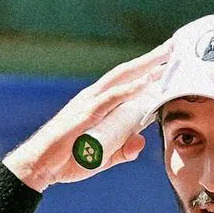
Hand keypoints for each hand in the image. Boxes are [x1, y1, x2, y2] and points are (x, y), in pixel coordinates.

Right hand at [3, 41, 172, 191]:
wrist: (40, 166)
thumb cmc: (66, 160)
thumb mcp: (102, 157)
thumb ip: (123, 151)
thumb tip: (140, 142)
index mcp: (97, 105)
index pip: (125, 82)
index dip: (145, 70)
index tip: (166, 62)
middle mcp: (94, 98)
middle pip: (126, 72)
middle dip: (150, 59)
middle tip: (173, 47)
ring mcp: (89, 103)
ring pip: (121, 78)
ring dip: (145, 66)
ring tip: (166, 57)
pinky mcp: (85, 114)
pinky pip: (112, 97)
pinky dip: (130, 89)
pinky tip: (147, 82)